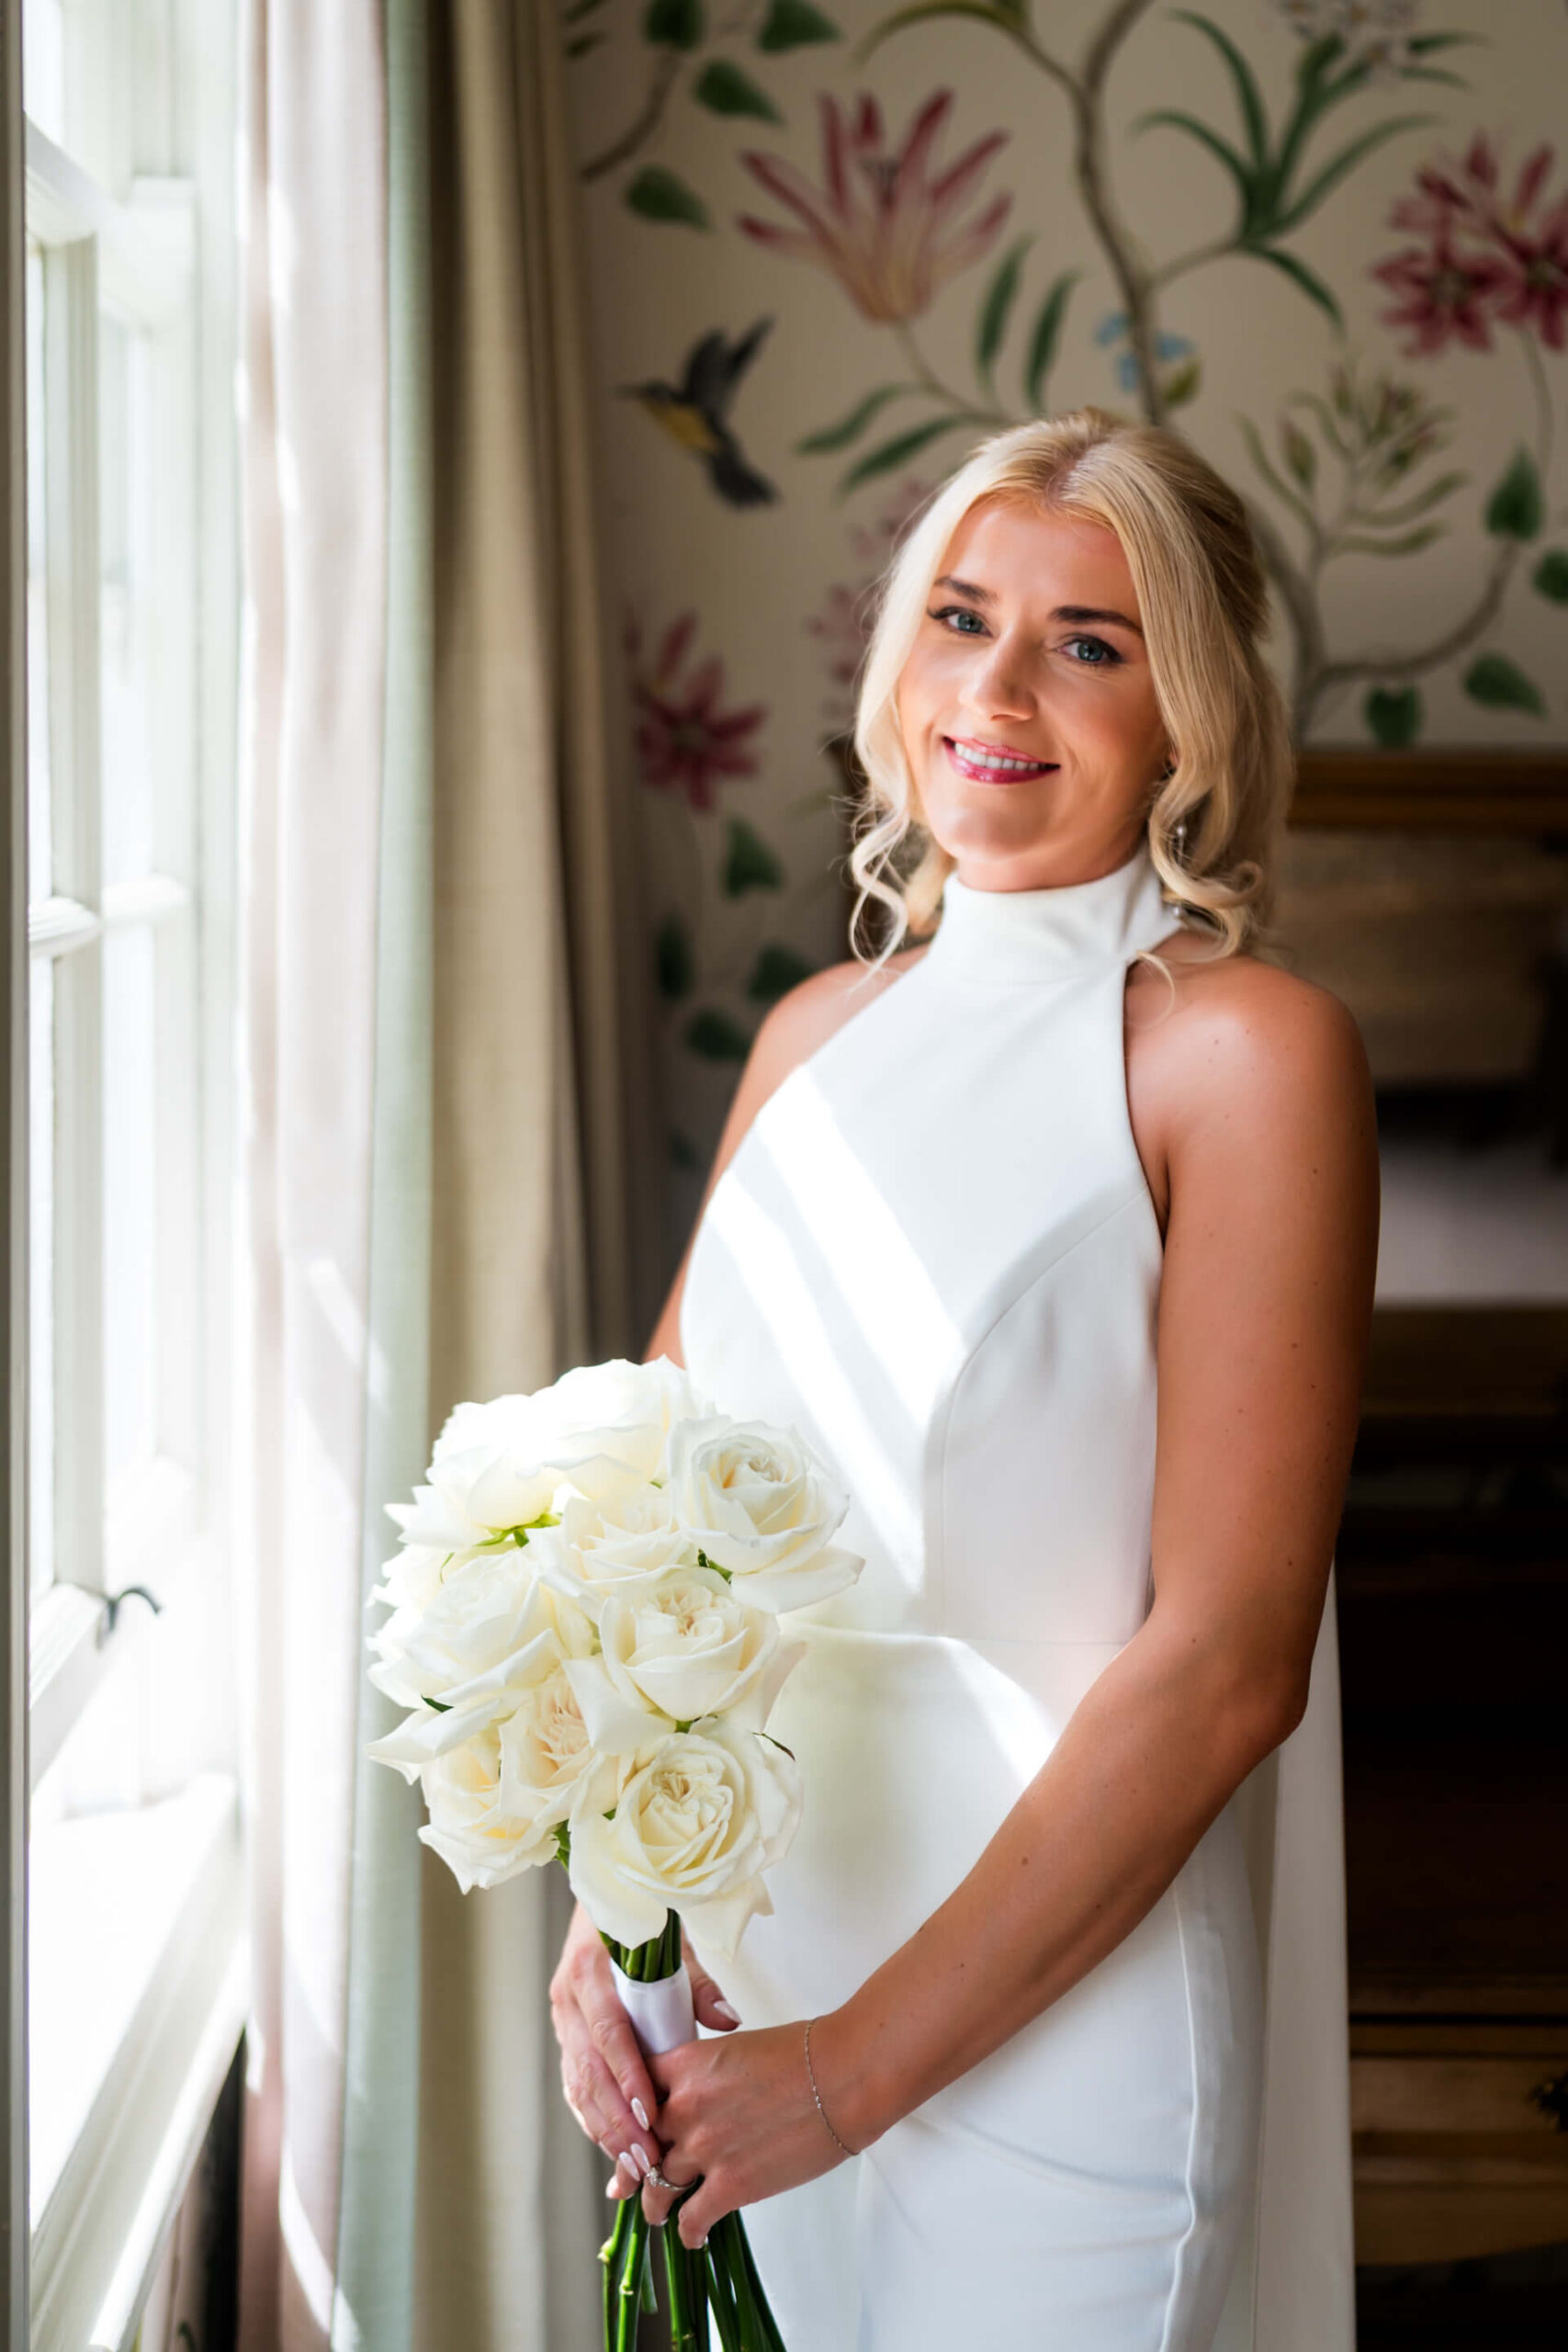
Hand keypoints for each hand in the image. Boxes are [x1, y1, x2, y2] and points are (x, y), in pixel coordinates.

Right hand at [549, 1904, 739, 2197]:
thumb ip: (698, 1983)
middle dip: (617, 2121)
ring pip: (578, 2085)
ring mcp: (562, 2019)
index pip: (608, 2033)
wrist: (604, 1899)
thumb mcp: (672, 1942)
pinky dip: (593, 2119)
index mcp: (590, 1971)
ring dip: (604, 2130)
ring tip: (634, 2166)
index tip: (650, 2115)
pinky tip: (614, 2147)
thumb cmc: (644, 1921)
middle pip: (590, 2071)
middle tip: (647, 2161)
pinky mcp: (564, 2035)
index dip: (628, 2077)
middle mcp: (568, 1998)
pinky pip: (574, 2085)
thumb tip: (729, 2019)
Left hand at [638, 2010, 854, 2249]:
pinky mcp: (731, 2185)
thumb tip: (704, 2099)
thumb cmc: (803, 2055)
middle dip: (636, 2166)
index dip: (630, 2116)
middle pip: (639, 2144)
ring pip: (658, 2187)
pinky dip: (689, 2232)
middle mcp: (684, 2106)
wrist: (842, 2077)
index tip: (630, 2132)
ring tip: (659, 2213)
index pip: (635, 2092)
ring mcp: (705, 2148)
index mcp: (686, 2065)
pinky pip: (692, 2220)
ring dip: (657, 2204)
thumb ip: (708, 2077)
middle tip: (634, 2180)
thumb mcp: (737, 2049)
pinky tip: (694, 2237)